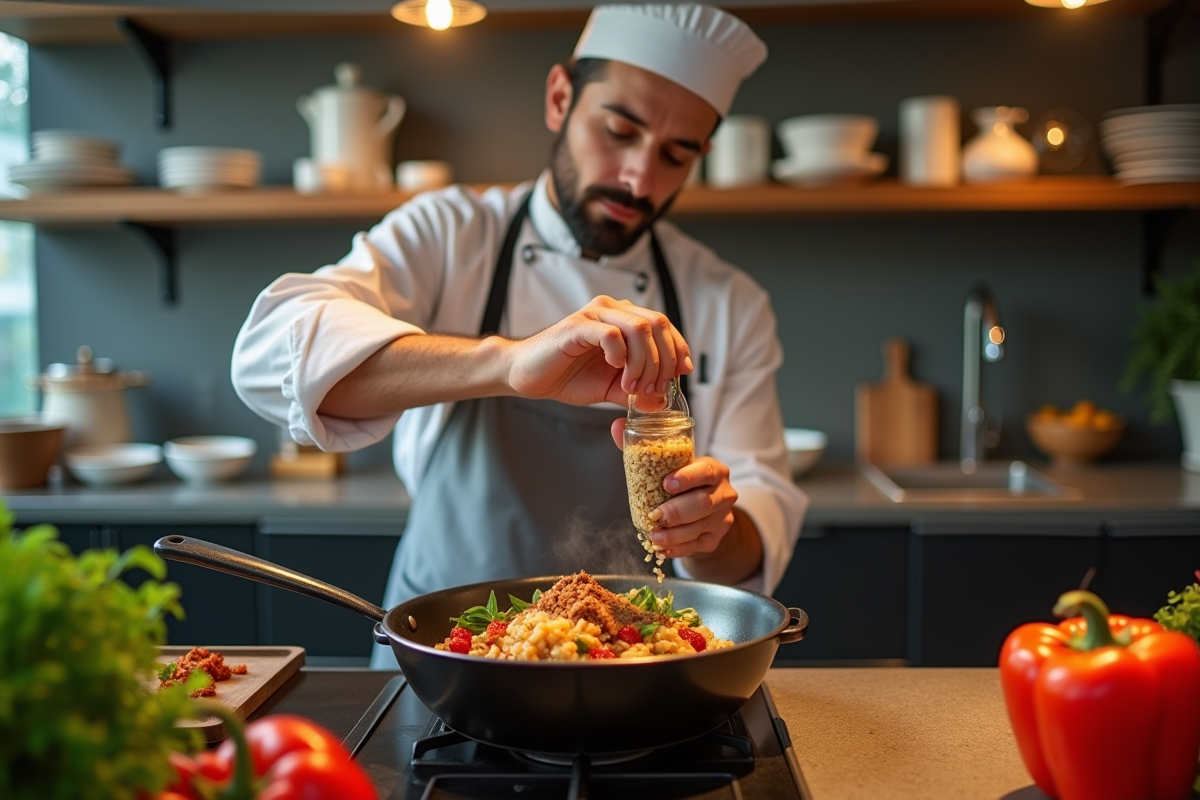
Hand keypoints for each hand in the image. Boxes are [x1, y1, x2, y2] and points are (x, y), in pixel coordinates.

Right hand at [506, 295, 691, 406]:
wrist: (529, 376)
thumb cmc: (567, 376)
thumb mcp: (611, 388)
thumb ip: (637, 392)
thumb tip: (662, 401)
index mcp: (624, 319)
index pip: (664, 326)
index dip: (678, 349)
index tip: (680, 375)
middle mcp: (612, 310)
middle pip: (657, 325)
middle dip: (663, 362)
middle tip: (652, 389)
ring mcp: (595, 315)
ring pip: (639, 328)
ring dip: (643, 362)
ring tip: (631, 385)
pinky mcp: (577, 326)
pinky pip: (611, 334)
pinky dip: (620, 355)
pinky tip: (614, 369)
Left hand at [610, 418, 737, 558]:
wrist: (706, 507)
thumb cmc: (683, 481)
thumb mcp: (670, 464)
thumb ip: (644, 447)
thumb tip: (617, 426)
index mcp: (714, 469)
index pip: (706, 471)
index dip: (687, 478)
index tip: (666, 484)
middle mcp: (723, 493)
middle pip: (703, 503)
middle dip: (677, 511)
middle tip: (655, 515)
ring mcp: (722, 517)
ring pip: (699, 527)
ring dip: (674, 534)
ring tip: (653, 536)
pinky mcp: (715, 538)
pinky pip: (697, 545)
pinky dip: (678, 548)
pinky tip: (662, 548)